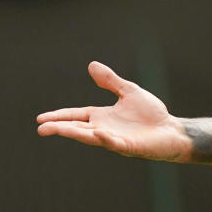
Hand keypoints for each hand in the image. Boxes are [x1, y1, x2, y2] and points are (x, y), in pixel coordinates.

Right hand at [36, 61, 190, 161]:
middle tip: (40, 128)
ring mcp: (115, 139)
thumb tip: (91, 65)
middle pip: (77, 128)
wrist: (170, 130)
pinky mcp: (128, 146)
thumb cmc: (151, 114)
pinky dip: (105, 138)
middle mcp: (104, 129)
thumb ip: (110, 81)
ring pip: (90, 137)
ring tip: (55, 130)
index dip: (60, 116)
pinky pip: (114, 143)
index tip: (40, 119)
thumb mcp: (129, 92)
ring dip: (73, 134)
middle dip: (59, 128)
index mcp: (102, 116)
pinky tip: (97, 132)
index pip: (77, 115)